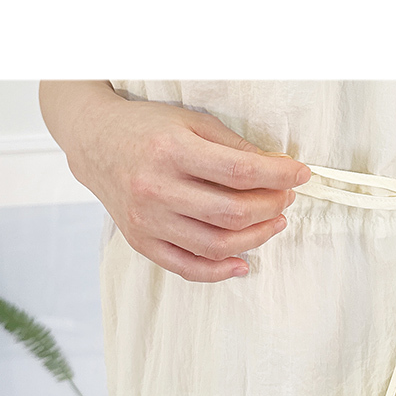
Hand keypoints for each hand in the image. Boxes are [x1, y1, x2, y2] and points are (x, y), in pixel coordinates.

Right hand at [65, 91, 311, 280]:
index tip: (300, 175)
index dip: (278, 176)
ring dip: (255, 238)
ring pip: (215, 244)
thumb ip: (234, 148)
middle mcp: (156, 189)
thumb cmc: (148, 129)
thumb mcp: (192, 123)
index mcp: (170, 151)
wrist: (95, 142)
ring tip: (273, 223)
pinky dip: (220, 271)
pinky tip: (243, 262)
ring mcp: (147, 220)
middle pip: (231, 212)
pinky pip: (187, 267)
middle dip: (271, 207)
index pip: (239, 172)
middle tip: (286, 198)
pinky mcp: (141, 242)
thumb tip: (279, 170)